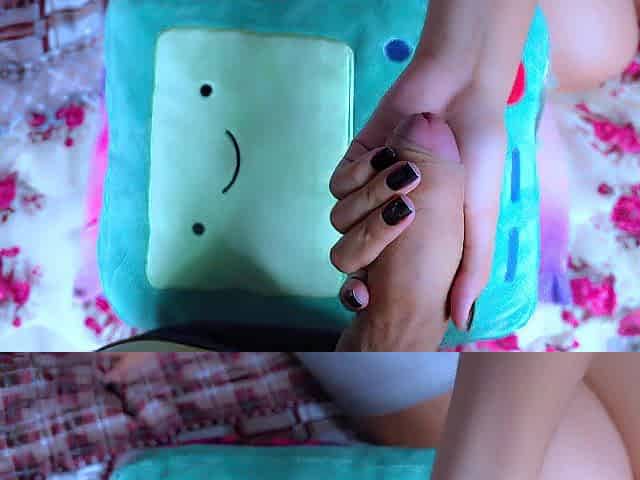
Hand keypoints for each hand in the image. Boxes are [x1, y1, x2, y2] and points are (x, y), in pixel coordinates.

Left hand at [333, 59, 506, 331]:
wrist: (464, 97)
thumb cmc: (478, 159)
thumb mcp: (479, 218)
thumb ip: (471, 268)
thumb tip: (463, 322)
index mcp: (410, 245)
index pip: (371, 283)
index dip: (359, 294)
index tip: (365, 295)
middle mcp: (382, 224)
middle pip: (346, 257)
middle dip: (369, 241)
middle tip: (405, 215)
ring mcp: (364, 194)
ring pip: (341, 220)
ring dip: (372, 201)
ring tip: (409, 173)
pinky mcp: (352, 164)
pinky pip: (338, 186)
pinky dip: (362, 174)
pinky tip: (390, 154)